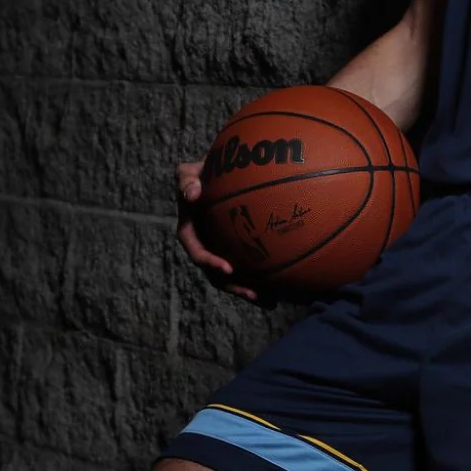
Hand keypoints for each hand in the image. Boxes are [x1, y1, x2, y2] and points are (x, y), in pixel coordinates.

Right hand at [175, 157, 265, 303]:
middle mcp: (205, 244)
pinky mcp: (239, 249)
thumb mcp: (191, 170)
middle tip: (254, 294)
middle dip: (234, 287)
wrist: (224, 171)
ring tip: (271, 300)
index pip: (196, 250)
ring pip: (234, 276)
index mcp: (190, 230)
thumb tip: (191, 194)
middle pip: (216, 273)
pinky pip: (250, 265)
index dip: (209, 262)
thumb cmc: (207, 169)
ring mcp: (221, 248)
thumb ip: (186, 178)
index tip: (228, 269)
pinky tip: (284, 285)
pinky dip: (264, 276)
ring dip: (250, 289)